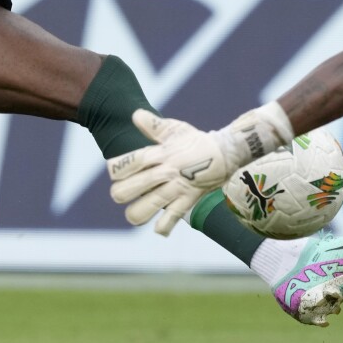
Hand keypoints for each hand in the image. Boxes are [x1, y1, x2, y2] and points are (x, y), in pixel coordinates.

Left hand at [107, 110, 232, 235]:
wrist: (226, 153)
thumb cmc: (196, 141)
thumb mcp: (176, 129)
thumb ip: (153, 125)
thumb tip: (135, 115)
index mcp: (160, 153)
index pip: (127, 163)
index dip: (115, 169)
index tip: (116, 171)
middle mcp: (165, 172)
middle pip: (127, 190)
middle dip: (119, 193)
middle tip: (124, 191)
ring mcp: (176, 188)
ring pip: (144, 209)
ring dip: (135, 214)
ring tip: (136, 210)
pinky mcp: (188, 201)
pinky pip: (171, 219)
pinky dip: (162, 227)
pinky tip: (158, 226)